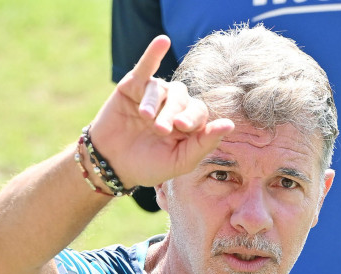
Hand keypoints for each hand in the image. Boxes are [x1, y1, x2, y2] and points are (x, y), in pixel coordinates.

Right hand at [86, 36, 234, 188]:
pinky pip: (145, 67)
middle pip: (181, 98)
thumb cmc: (148, 166)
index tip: (182, 127)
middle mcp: (174, 105)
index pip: (200, 111)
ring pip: (162, 88)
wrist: (111, 164)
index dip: (193, 117)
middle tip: (160, 130)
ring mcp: (154, 94)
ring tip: (145, 118)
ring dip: (155, 103)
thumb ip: (204, 143)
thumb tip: (230, 124)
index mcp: (188, 123)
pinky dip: (153, 53)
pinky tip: (162, 42)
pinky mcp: (133, 85)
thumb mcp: (179, 162)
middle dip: (172, 113)